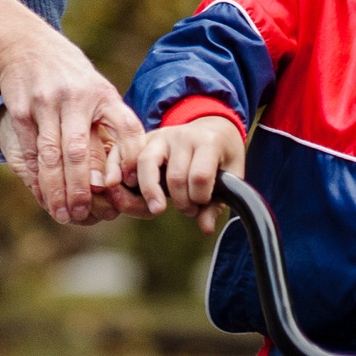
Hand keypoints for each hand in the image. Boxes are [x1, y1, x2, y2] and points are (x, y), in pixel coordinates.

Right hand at [0, 0, 142, 223]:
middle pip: (80, 152)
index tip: (124, 185)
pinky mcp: (21, 108)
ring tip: (61, 213)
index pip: (127, 126)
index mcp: (103, 93)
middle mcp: (76, 97)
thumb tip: (115, 178)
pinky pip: (30, 149)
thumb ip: (109, 127)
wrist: (27, 45)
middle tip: (82, 214)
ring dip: (56, 189)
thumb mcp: (97, 91)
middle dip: (81, 188)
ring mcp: (46, 102)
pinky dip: (36, 176)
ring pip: (51, 155)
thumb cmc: (70, 78)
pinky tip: (41, 193)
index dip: (129, 158)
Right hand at [131, 117, 246, 232]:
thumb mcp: (231, 175)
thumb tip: (205, 228)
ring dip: (150, 192)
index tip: (203, 203)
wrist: (213, 127)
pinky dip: (123, 172)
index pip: (200, 177)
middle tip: (189, 209)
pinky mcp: (146, 139)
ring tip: (157, 208)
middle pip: (175, 176)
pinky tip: (130, 189)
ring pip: (146, 163)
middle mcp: (183, 135)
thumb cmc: (223, 154)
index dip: (200, 198)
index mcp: (208, 142)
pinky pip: (128, 154)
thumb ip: (218, 203)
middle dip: (181, 202)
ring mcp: (161, 135)